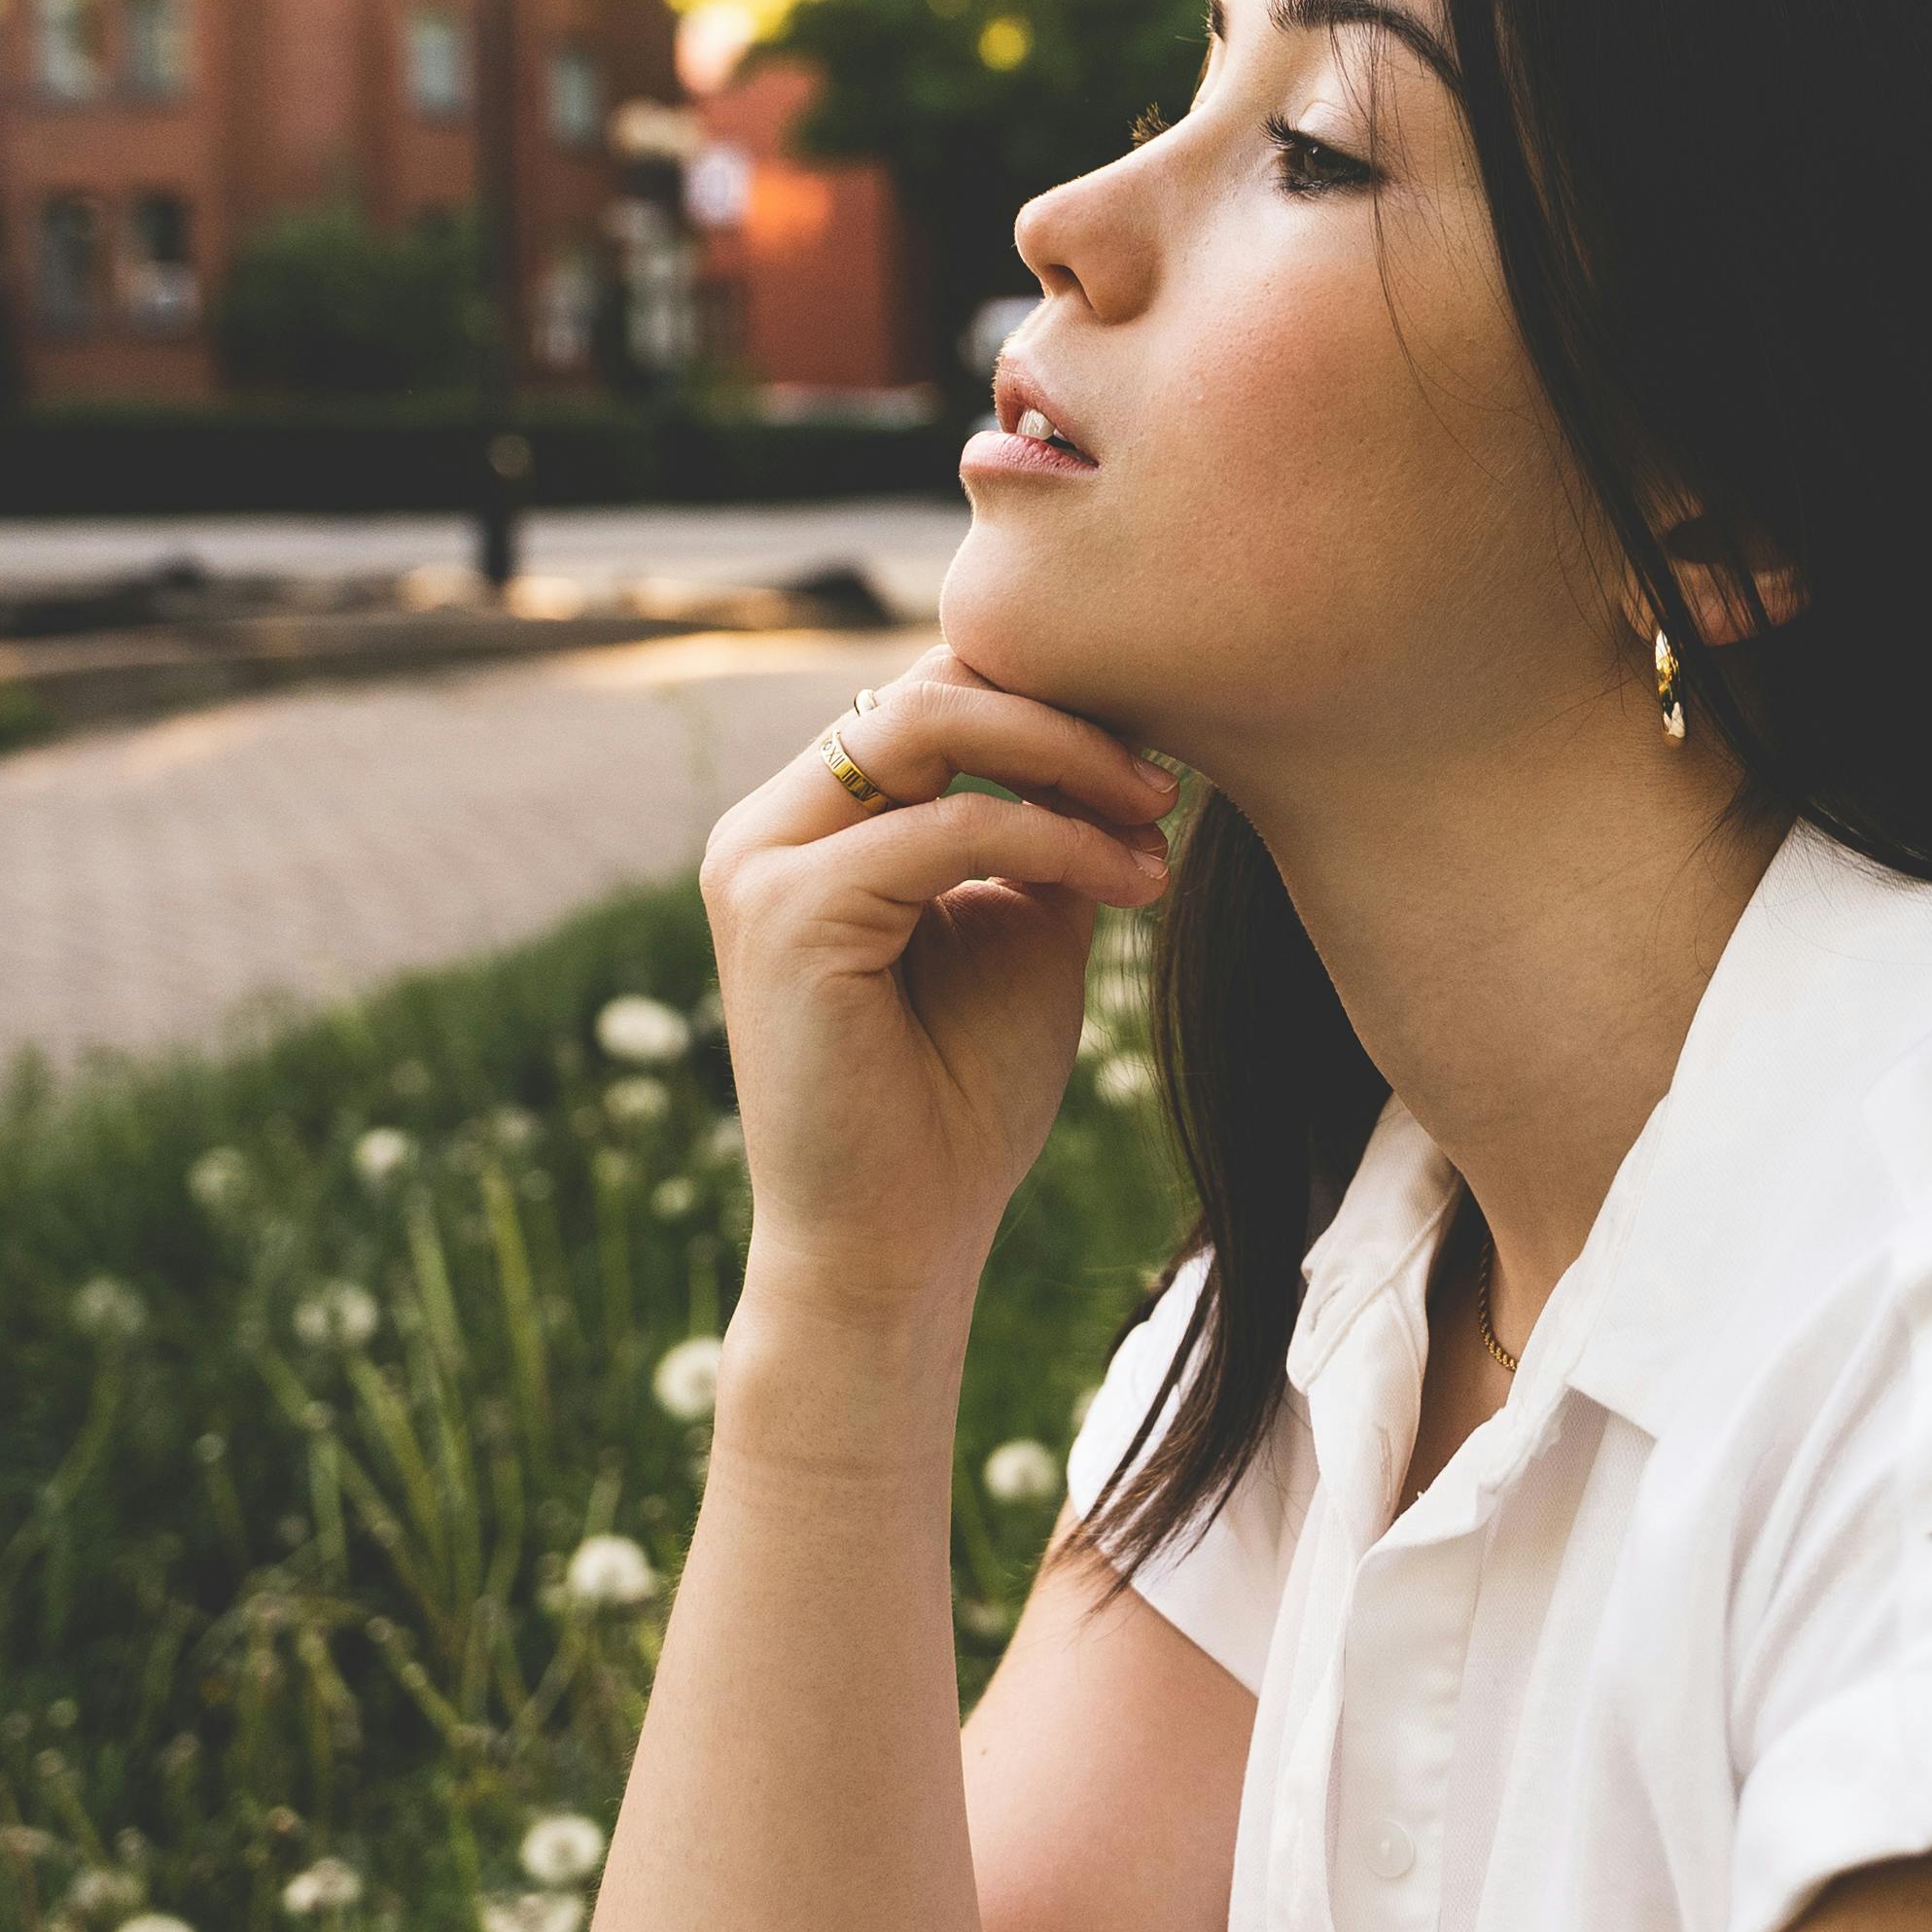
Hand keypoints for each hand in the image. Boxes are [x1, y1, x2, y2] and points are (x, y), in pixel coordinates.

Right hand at [699, 641, 1176, 1323]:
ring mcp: (762, 864)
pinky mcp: (784, 914)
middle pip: (928, 686)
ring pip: (926, 725)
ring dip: (1066, 759)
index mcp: (813, 825)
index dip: (1050, 702)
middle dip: (1066, 715)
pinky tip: (1130, 882)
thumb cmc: (959, 1101)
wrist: (898, 1244)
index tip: (1160, 756)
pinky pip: (945, 827)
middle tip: (1169, 778)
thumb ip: (1045, 827)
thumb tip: (1123, 735)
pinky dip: (1054, 839)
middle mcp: (769, 828)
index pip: (932, 695)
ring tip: (1158, 816)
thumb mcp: (1023, 928)